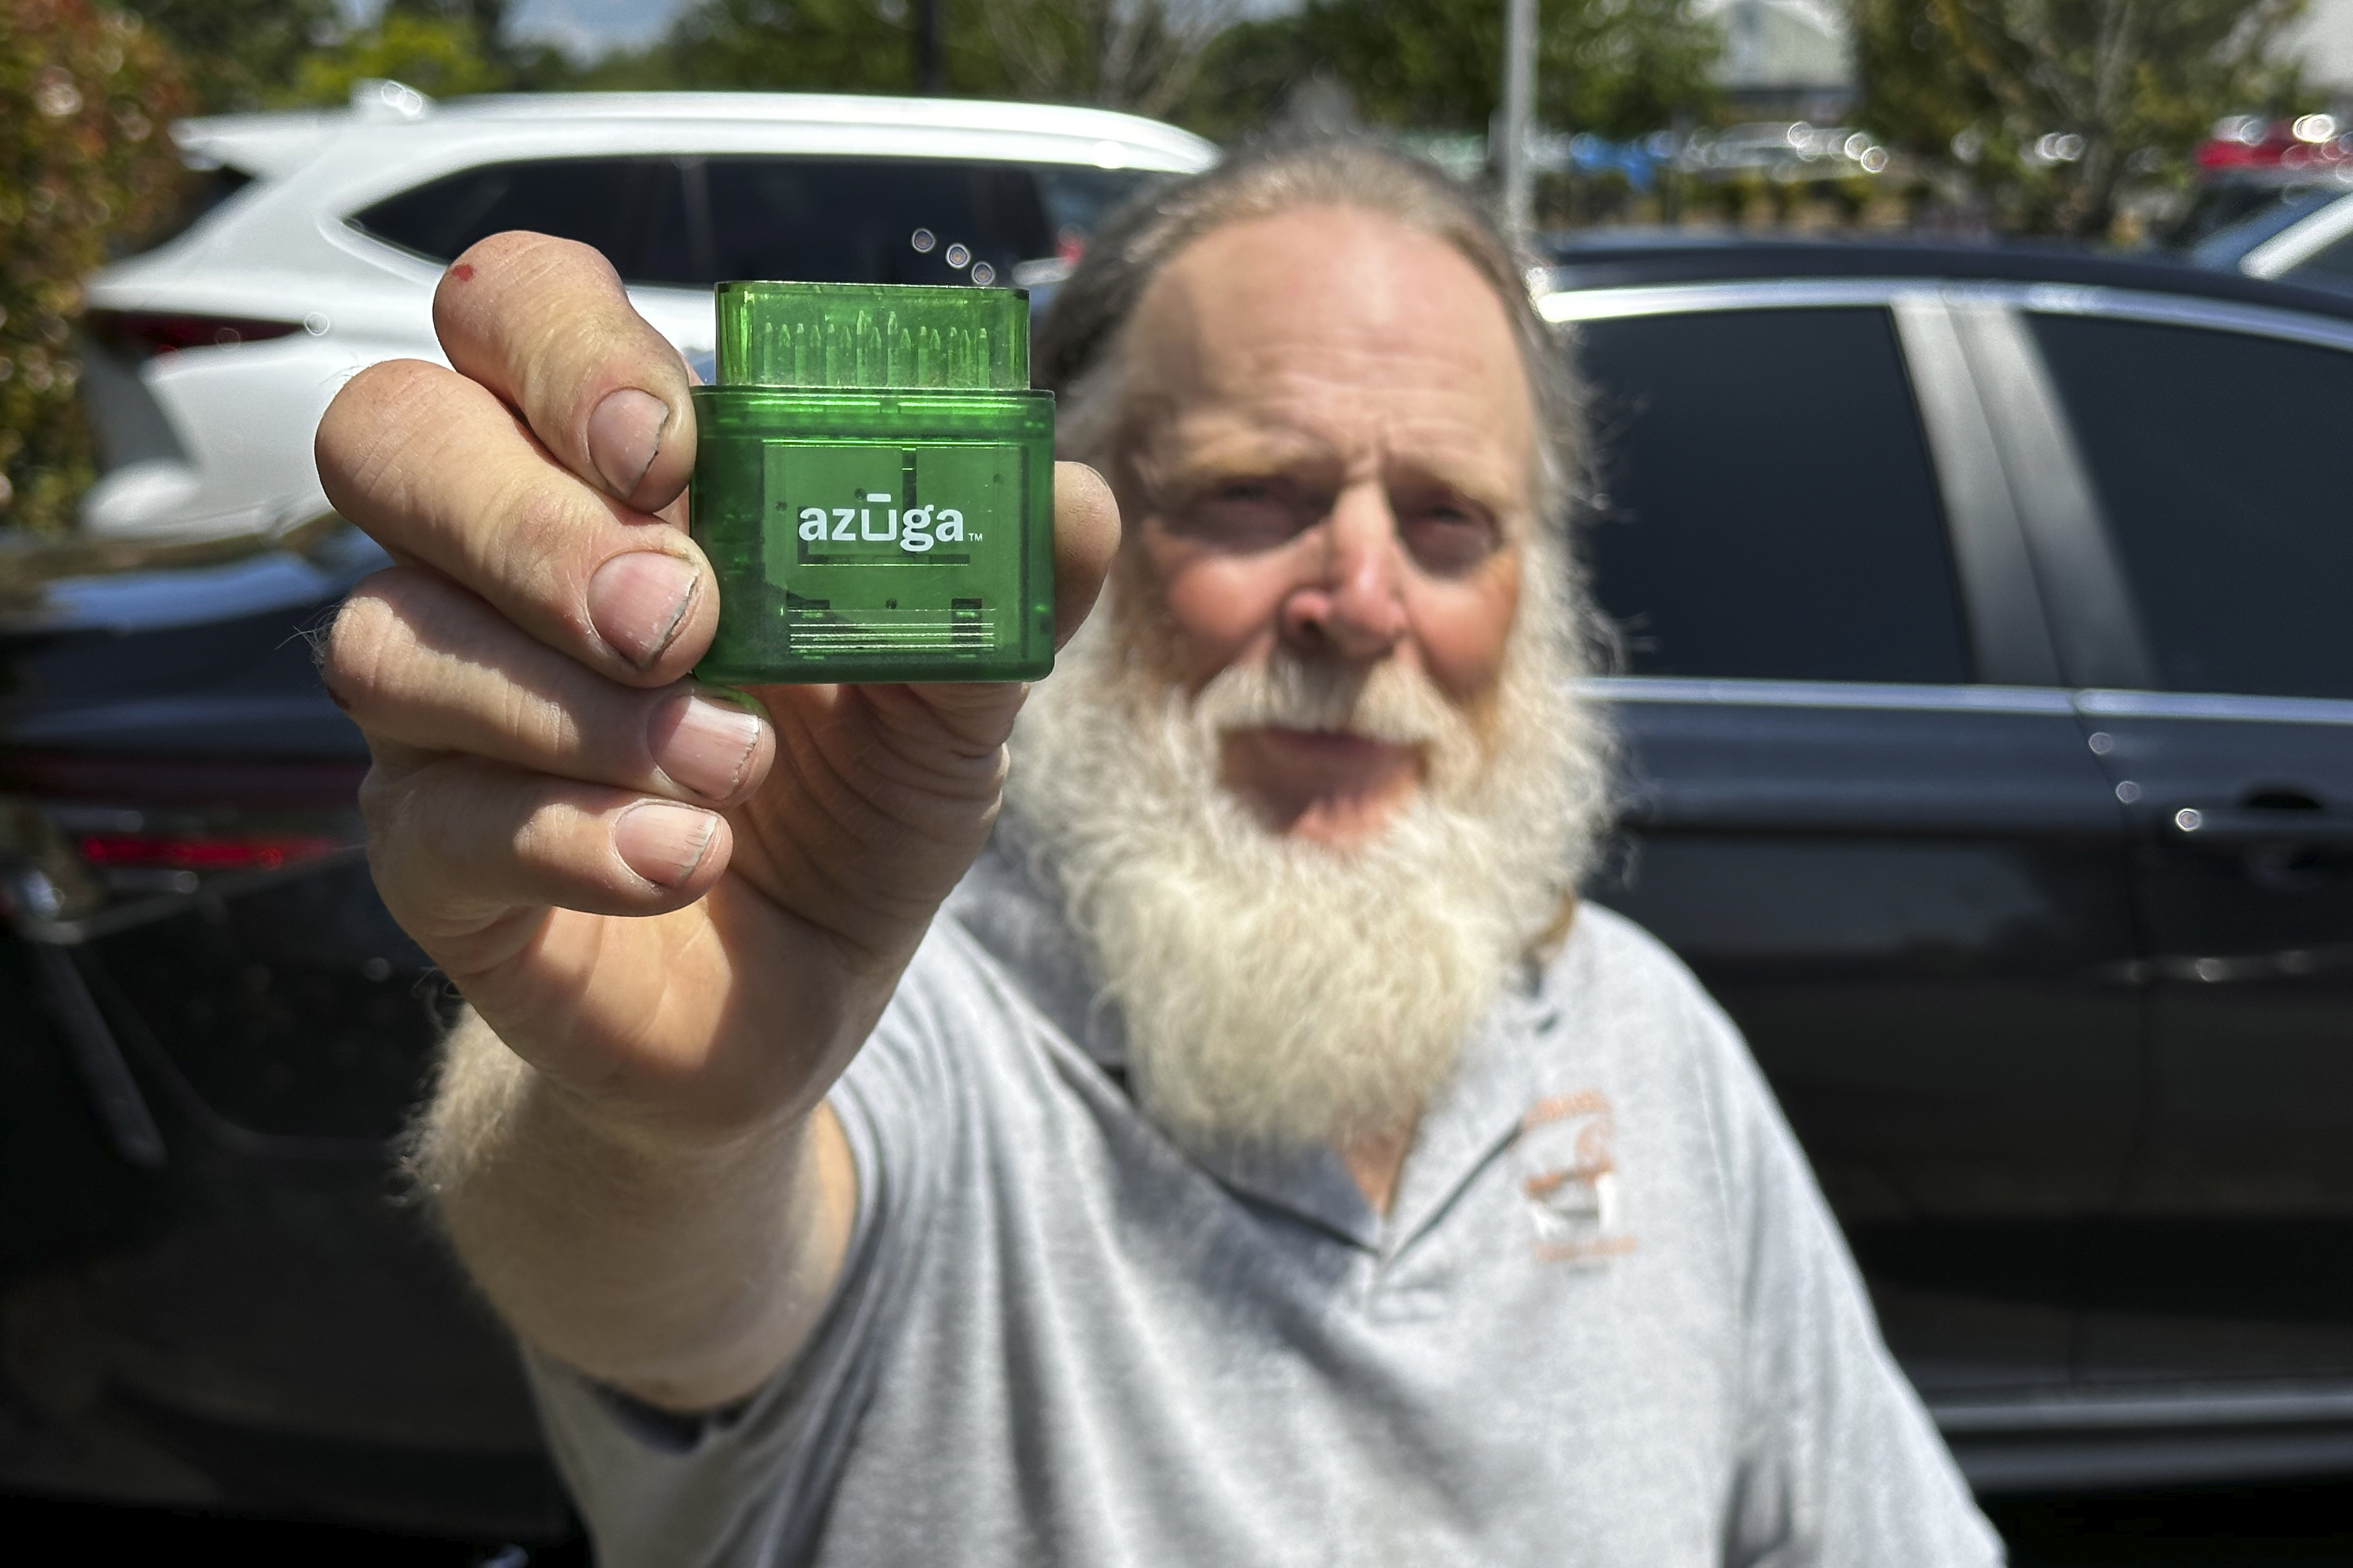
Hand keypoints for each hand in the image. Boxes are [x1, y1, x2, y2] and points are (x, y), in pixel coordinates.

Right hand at [318, 232, 1118, 1149]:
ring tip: (734, 767)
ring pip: (390, 639)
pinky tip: (685, 860)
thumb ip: (1000, 586)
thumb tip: (1061, 498)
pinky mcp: (433, 857)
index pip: (513, 313)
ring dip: (576, 705)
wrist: (799, 996)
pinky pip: (433, 816)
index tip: (675, 446)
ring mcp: (445, 712)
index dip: (565, 347)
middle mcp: (498, 566)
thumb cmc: (856, 804)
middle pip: (391, 437)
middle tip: (678, 618)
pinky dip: (573, 835)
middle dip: (531, 520)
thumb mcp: (956, 691)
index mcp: (620, 476)